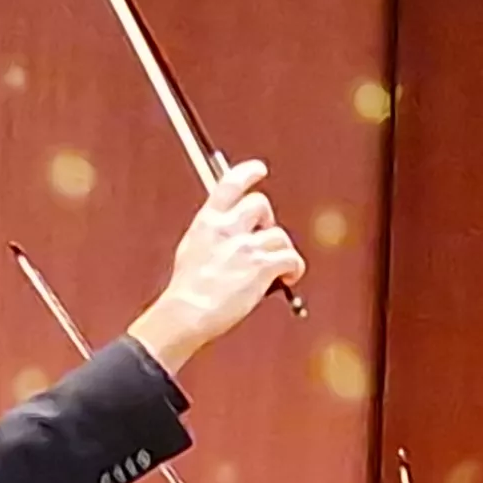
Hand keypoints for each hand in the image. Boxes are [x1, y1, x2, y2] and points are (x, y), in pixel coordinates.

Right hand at [127, 160, 302, 375]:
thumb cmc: (188, 290)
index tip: (259, 169)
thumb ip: (214, 234)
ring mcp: (246, 246)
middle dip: (267, 220)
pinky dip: (294, 268)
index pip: (230, 183)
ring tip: (277, 269)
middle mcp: (228, 228)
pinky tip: (288, 278)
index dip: (248, 172)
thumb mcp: (193, 249)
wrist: (187, 312)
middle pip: (261, 204)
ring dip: (282, 250)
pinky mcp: (262, 267)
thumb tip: (235, 234)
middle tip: (264, 240)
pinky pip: (291, 259)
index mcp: (208, 221)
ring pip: (279, 235)